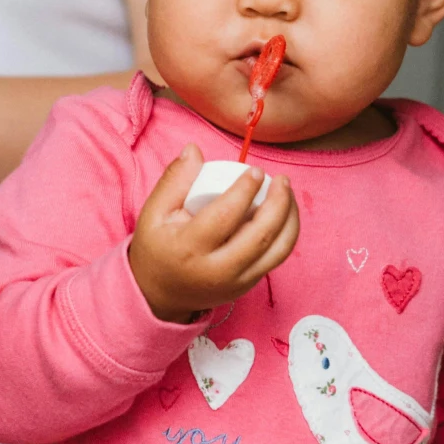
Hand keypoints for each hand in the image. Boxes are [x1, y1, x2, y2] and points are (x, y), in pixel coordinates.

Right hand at [127, 144, 299, 323]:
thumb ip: (174, 180)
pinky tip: (284, 215)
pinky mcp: (246, 287)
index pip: (225, 216)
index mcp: (189, 248)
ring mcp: (235, 283)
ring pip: (277, 251)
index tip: (255, 171)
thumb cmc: (157, 247)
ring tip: (287, 195)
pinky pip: (276, 260)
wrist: (159, 294)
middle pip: (260, 236)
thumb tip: (194, 150)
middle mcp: (216, 270)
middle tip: (281, 180)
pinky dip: (286, 235)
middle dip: (278, 204)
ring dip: (290, 220)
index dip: (245, 190)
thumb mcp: (154, 213)